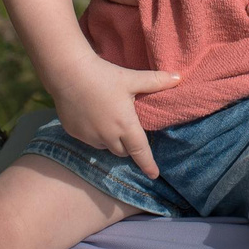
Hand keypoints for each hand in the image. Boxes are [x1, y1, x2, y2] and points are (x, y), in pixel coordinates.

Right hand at [42, 52, 180, 177]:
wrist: (68, 73)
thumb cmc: (104, 76)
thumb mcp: (132, 78)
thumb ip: (156, 81)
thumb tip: (179, 78)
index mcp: (125, 126)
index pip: (141, 152)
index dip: (148, 164)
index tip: (154, 174)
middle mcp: (107, 136)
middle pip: (123, 151)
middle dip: (128, 145)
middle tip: (128, 128)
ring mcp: (89, 137)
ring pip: (105, 146)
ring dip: (110, 140)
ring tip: (108, 119)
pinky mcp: (74, 133)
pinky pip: (88, 140)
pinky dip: (93, 133)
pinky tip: (91, 116)